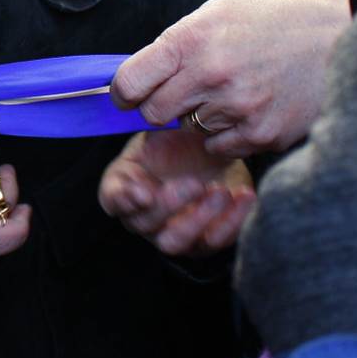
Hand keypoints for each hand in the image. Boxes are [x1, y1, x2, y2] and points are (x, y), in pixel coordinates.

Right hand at [98, 128, 253, 256]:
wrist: (216, 152)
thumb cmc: (180, 139)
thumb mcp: (166, 128)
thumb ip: (158, 129)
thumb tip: (161, 115)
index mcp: (124, 185)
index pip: (112, 199)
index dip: (123, 200)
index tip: (144, 193)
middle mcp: (142, 216)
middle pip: (144, 224)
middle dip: (169, 205)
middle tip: (194, 183)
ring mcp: (172, 233)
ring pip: (174, 242)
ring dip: (197, 219)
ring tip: (221, 191)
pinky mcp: (204, 241)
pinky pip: (215, 240)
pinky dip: (231, 220)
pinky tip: (244, 195)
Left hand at [109, 0, 350, 158]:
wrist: (336, 36)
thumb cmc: (272, 23)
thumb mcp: (215, 14)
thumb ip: (174, 46)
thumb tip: (135, 79)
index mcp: (191, 40)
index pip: (129, 82)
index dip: (124, 93)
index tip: (129, 95)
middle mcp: (210, 75)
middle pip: (153, 114)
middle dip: (162, 107)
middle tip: (185, 93)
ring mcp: (236, 108)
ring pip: (188, 130)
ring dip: (201, 117)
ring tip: (233, 91)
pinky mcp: (261, 134)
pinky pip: (219, 147)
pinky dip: (227, 134)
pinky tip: (250, 108)